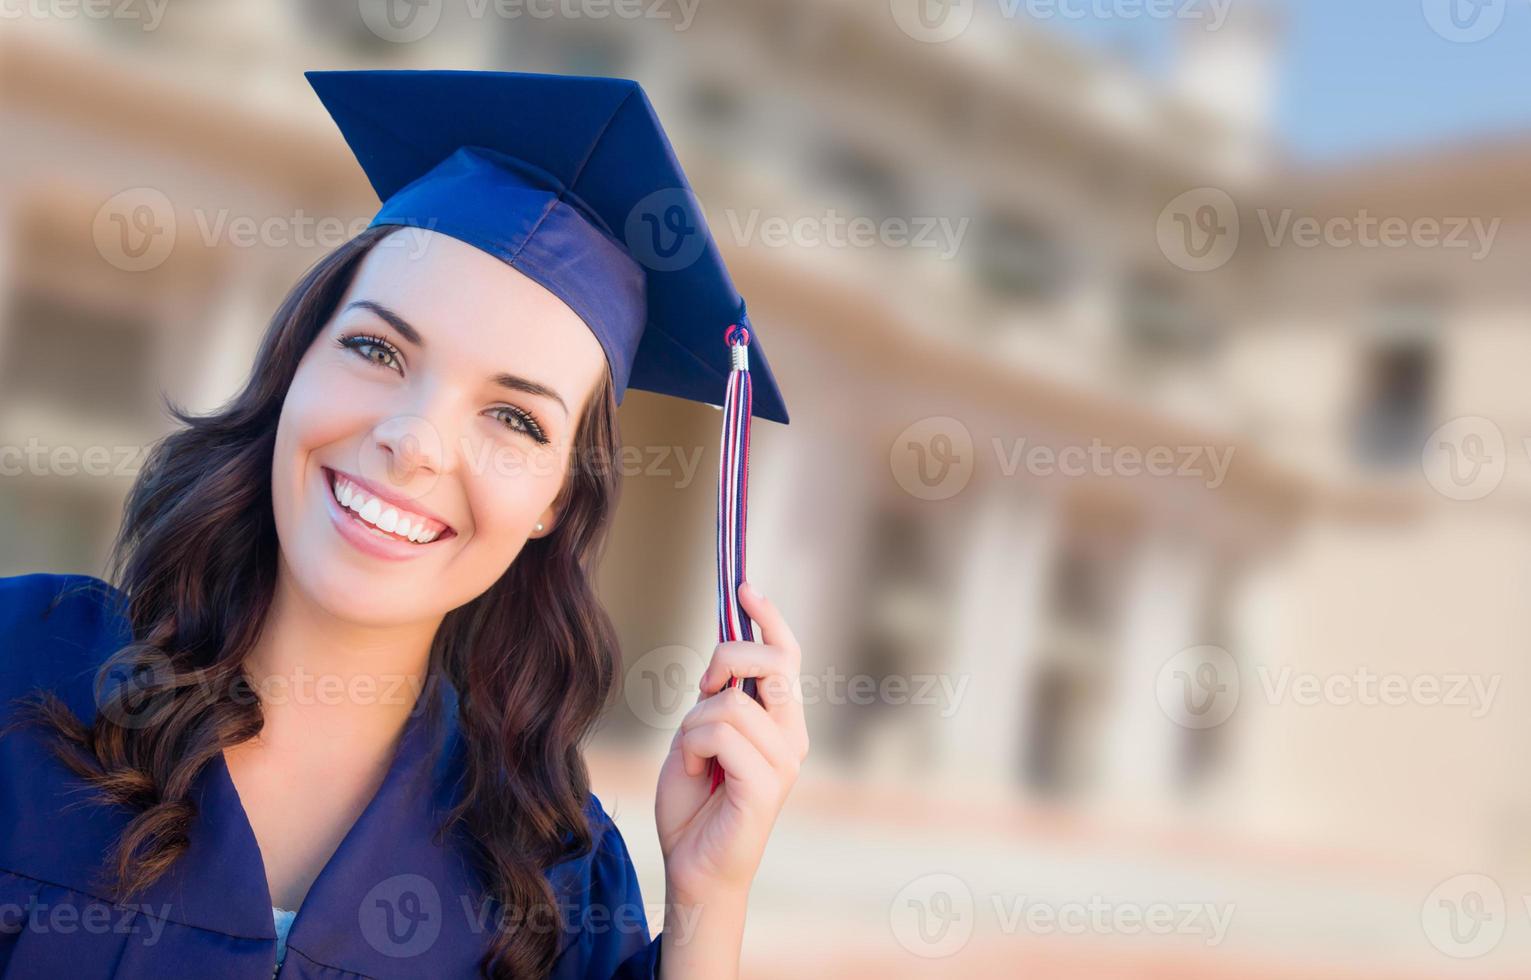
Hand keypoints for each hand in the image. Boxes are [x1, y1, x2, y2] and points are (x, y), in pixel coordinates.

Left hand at [655, 581, 810, 902]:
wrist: (694, 868)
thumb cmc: (694, 804)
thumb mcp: (697, 736)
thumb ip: (716, 700)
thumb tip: (723, 661)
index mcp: (781, 723)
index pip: (787, 656)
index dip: (768, 618)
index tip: (745, 587)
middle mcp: (792, 737)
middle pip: (772, 663)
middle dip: (727, 658)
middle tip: (700, 688)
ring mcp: (784, 762)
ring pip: (729, 703)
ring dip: (694, 725)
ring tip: (696, 760)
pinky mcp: (767, 785)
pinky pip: (719, 734)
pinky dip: (695, 749)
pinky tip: (699, 775)